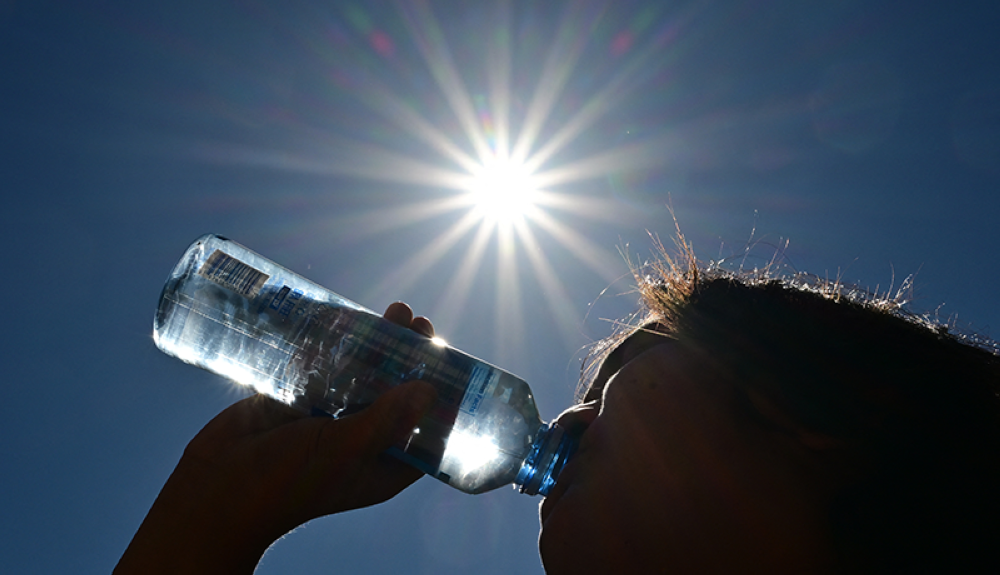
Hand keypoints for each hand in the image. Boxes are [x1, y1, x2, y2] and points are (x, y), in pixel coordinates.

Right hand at [116, 303, 437, 574]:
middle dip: (409, 357)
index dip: (441, 394)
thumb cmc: (285, 482)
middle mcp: (361, 441)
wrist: (214, 489)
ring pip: (364, 375)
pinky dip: (340, 345)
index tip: (448, 357)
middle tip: (417, 321)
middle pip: (396, 392)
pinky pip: (328, 368)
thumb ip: (384, 420)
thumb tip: (429, 391)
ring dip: (379, 344)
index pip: (426, 428)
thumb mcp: (344, 450)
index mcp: (383, 465)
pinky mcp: (299, 401)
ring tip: (395, 310)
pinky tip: (351, 317)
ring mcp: (330, 419)